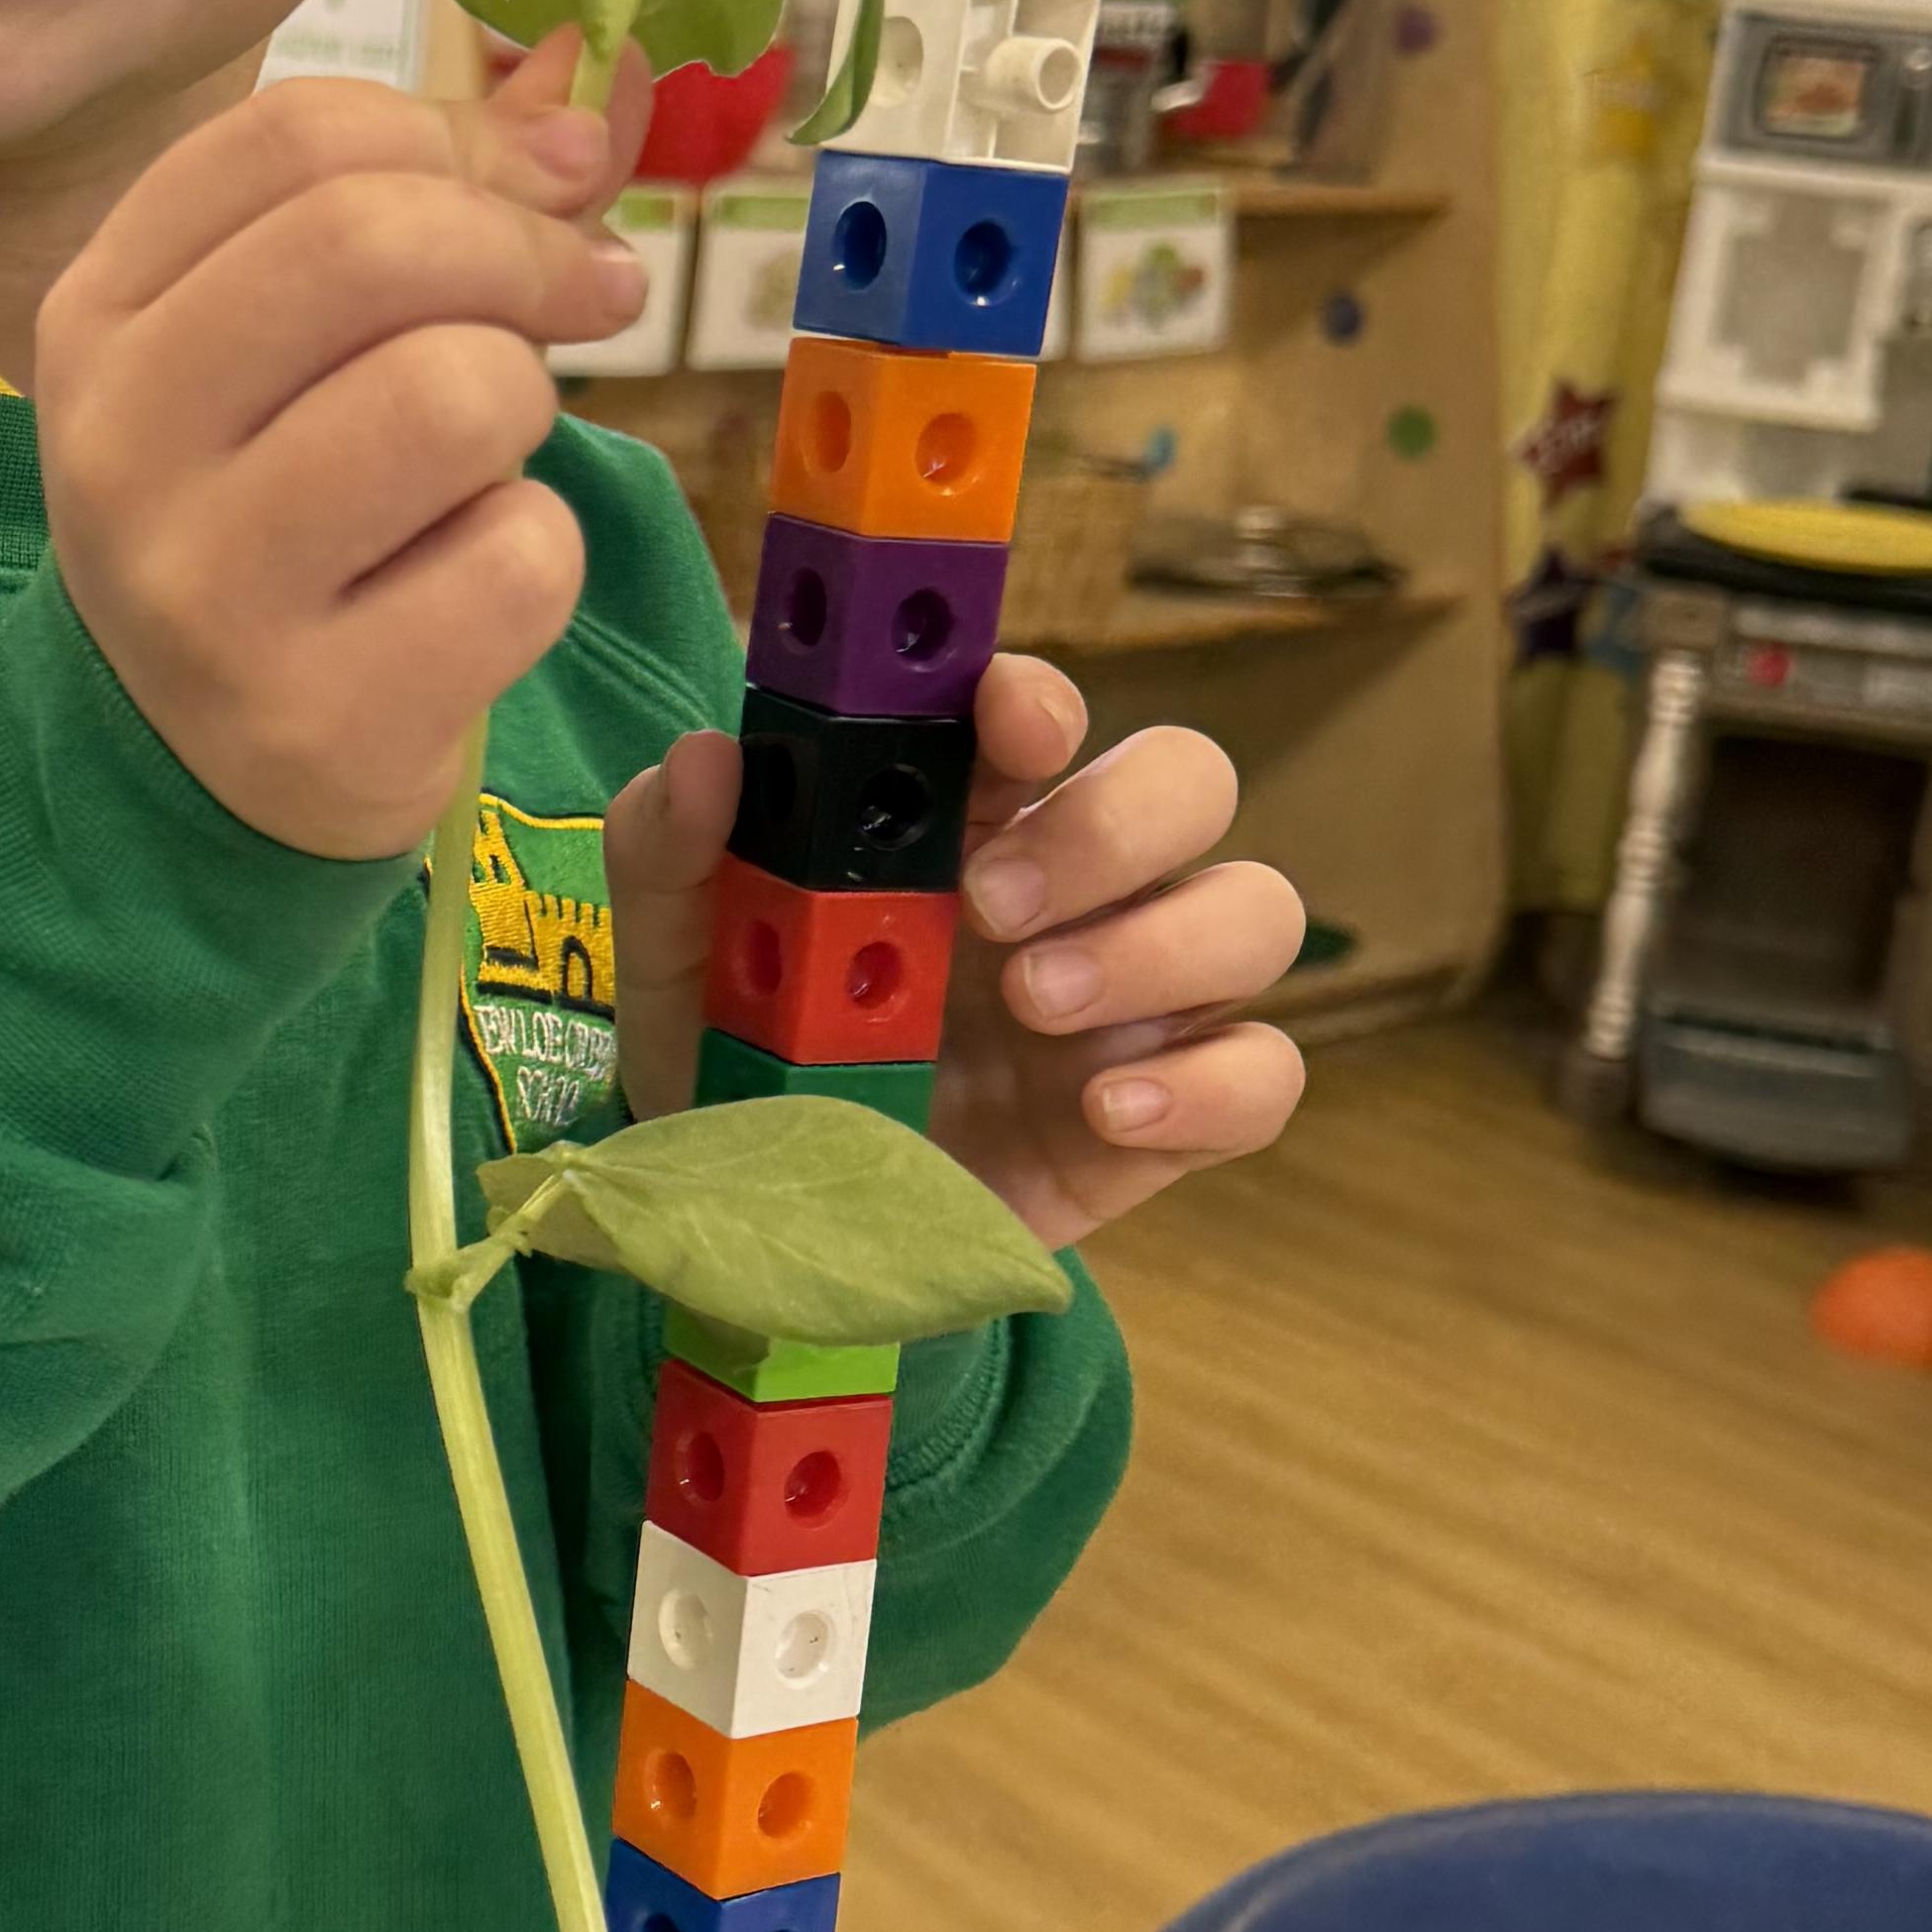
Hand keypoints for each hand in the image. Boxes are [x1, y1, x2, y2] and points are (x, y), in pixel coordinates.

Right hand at [38, 31, 648, 857]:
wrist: (184, 773)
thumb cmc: (269, 511)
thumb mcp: (289, 346)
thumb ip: (425, 203)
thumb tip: (584, 110)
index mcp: (98, 314)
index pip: (293, 139)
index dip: (456, 142)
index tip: (544, 191)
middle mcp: (122, 445)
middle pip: (367, 243)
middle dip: (520, 251)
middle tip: (585, 297)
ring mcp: (206, 591)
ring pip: (456, 395)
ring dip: (528, 410)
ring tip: (493, 461)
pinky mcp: (316, 715)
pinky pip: (518, 561)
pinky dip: (539, 561)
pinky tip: (474, 588)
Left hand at [608, 657, 1305, 1245]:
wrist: (764, 1233)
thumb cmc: (742, 1052)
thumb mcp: (673, 955)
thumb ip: (669, 848)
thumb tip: (708, 758)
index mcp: (961, 813)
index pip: (1042, 713)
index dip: (1040, 698)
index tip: (1004, 724)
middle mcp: (1074, 885)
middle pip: (1188, 781)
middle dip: (1114, 822)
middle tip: (995, 903)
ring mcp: (1134, 1000)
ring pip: (1254, 911)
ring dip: (1163, 943)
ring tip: (1036, 1003)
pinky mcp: (1163, 1118)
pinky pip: (1262, 1075)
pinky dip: (1207, 1085)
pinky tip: (1106, 1111)